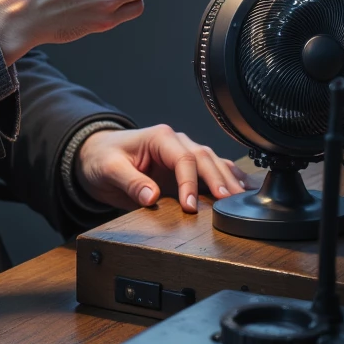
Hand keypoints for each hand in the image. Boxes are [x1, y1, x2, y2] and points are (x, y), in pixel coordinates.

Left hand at [75, 124, 253, 213]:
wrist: (98, 156)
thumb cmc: (103, 158)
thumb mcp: (109, 169)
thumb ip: (130, 182)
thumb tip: (150, 196)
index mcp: (159, 137)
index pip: (183, 158)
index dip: (190, 182)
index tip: (190, 206)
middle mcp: (177, 142)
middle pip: (205, 158)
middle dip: (219, 180)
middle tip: (229, 202)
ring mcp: (184, 154)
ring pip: (214, 163)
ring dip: (229, 180)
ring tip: (244, 199)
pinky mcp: (187, 169)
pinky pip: (213, 170)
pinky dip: (229, 177)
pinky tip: (245, 188)